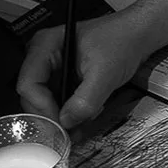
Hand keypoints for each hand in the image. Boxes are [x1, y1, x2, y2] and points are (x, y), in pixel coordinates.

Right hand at [14, 0, 142, 132]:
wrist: (138, 35)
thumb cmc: (122, 39)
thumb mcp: (105, 73)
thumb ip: (85, 100)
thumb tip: (67, 121)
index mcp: (46, 45)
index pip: (29, 83)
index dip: (42, 107)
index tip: (59, 123)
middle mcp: (44, 56)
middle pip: (32, 96)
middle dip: (51, 115)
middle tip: (67, 132)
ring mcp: (53, 68)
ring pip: (45, 102)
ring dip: (61, 118)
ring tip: (78, 126)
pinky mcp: (64, 79)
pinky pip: (59, 101)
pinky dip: (69, 113)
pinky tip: (83, 118)